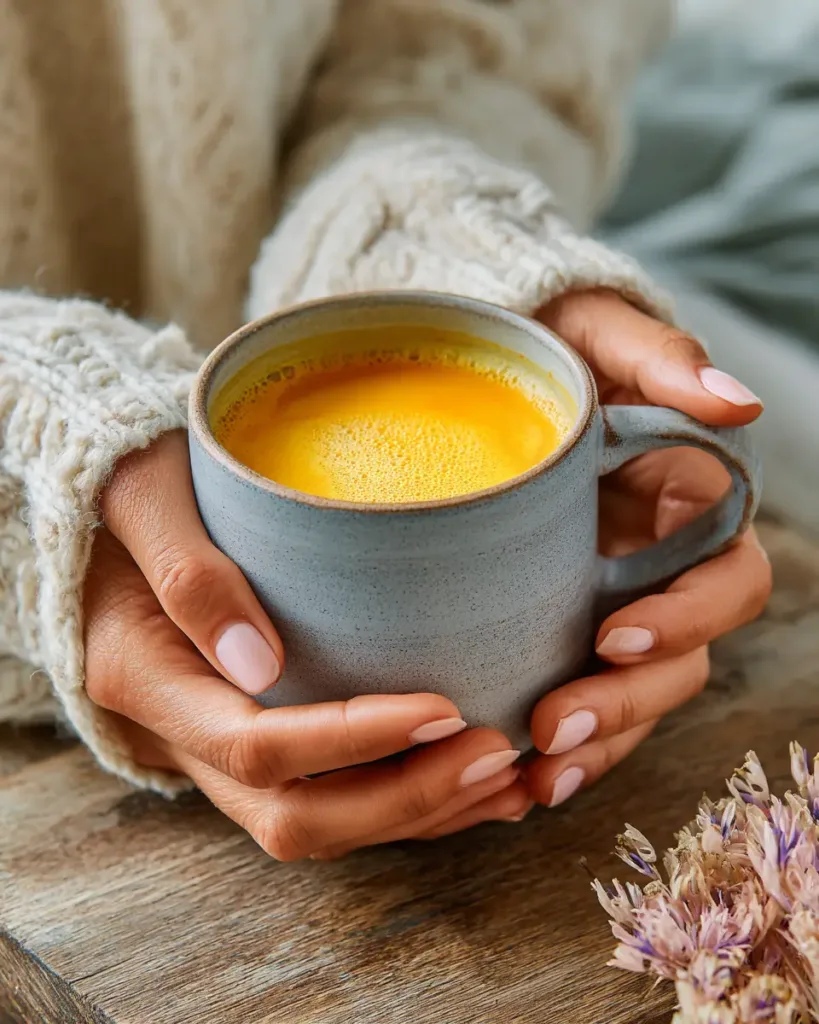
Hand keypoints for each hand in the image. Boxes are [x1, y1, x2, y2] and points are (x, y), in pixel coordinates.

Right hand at [86, 432, 529, 859]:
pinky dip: (407, 800)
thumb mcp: (142, 494)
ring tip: (508, 775)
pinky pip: (330, 797)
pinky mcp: (257, 737)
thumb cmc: (131, 482)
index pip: (255, 746)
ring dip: (417, 812)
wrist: (111, 514)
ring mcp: (218, 746)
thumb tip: (259, 663)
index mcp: (147, 678)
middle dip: (403, 798)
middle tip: (495, 752)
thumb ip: (187, 569)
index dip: (353, 741)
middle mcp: (182, 733)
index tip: (443, 708)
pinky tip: (473, 779)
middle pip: (294, 815)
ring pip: (320, 822)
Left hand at [525, 289, 771, 807]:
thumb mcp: (597, 333)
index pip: (726, 582)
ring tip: (533, 778)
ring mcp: (612, 606)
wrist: (485, 372)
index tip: (615, 634)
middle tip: (553, 729)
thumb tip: (740, 402)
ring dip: (594, 747)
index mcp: (694, 507)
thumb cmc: (553, 345)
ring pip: (632, 700)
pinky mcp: (558, 631)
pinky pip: (579, 703)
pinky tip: (512, 780)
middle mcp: (661, 569)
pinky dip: (557, 748)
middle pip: (679, 662)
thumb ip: (662, 360)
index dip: (687, 618)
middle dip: (626, 705)